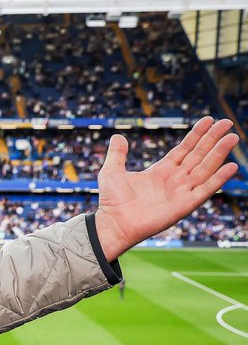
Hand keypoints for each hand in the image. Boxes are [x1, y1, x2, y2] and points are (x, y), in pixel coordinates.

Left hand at [93, 116, 239, 259]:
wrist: (113, 224)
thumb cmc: (112, 201)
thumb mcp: (112, 171)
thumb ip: (117, 154)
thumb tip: (118, 136)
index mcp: (161, 170)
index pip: (185, 148)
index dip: (197, 134)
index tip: (209, 120)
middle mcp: (175, 179)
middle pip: (199, 154)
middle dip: (213, 138)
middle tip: (228, 122)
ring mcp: (181, 191)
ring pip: (205, 167)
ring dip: (220, 153)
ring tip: (233, 137)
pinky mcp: (185, 205)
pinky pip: (206, 189)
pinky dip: (219, 178)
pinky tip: (231, 166)